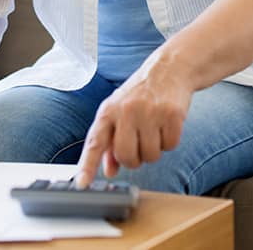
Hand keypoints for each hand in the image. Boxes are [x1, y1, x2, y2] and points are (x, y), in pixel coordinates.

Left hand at [74, 62, 190, 187]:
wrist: (168, 69)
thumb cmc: (139, 95)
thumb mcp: (118, 113)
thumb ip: (110, 143)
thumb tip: (109, 171)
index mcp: (108, 111)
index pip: (94, 143)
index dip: (87, 165)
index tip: (81, 183)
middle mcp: (126, 111)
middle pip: (126, 156)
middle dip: (134, 160)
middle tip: (138, 146)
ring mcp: (150, 112)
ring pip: (150, 156)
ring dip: (153, 151)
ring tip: (153, 130)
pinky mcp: (172, 114)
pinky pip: (170, 147)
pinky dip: (170, 142)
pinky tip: (166, 125)